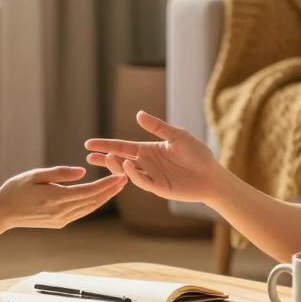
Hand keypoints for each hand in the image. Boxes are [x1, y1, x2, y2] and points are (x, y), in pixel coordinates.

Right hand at [0, 166, 126, 230]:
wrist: (3, 212)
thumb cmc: (16, 189)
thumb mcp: (35, 175)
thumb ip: (60, 173)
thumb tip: (83, 172)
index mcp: (56, 198)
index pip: (88, 191)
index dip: (106, 184)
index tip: (120, 175)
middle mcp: (61, 212)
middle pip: (93, 201)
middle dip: (111, 190)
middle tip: (125, 178)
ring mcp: (61, 219)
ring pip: (89, 208)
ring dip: (105, 197)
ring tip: (117, 186)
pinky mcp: (59, 223)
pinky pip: (81, 212)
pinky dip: (93, 203)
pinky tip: (100, 196)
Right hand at [84, 111, 223, 203]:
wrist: (211, 175)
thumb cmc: (197, 154)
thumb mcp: (177, 135)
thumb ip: (157, 127)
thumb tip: (138, 114)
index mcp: (148, 150)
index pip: (122, 147)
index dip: (106, 145)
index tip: (89, 144)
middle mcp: (146, 163)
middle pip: (120, 160)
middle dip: (104, 157)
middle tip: (89, 155)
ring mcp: (151, 176)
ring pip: (127, 172)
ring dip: (116, 165)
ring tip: (107, 157)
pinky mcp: (158, 188)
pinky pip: (141, 181)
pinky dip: (132, 174)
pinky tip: (126, 166)